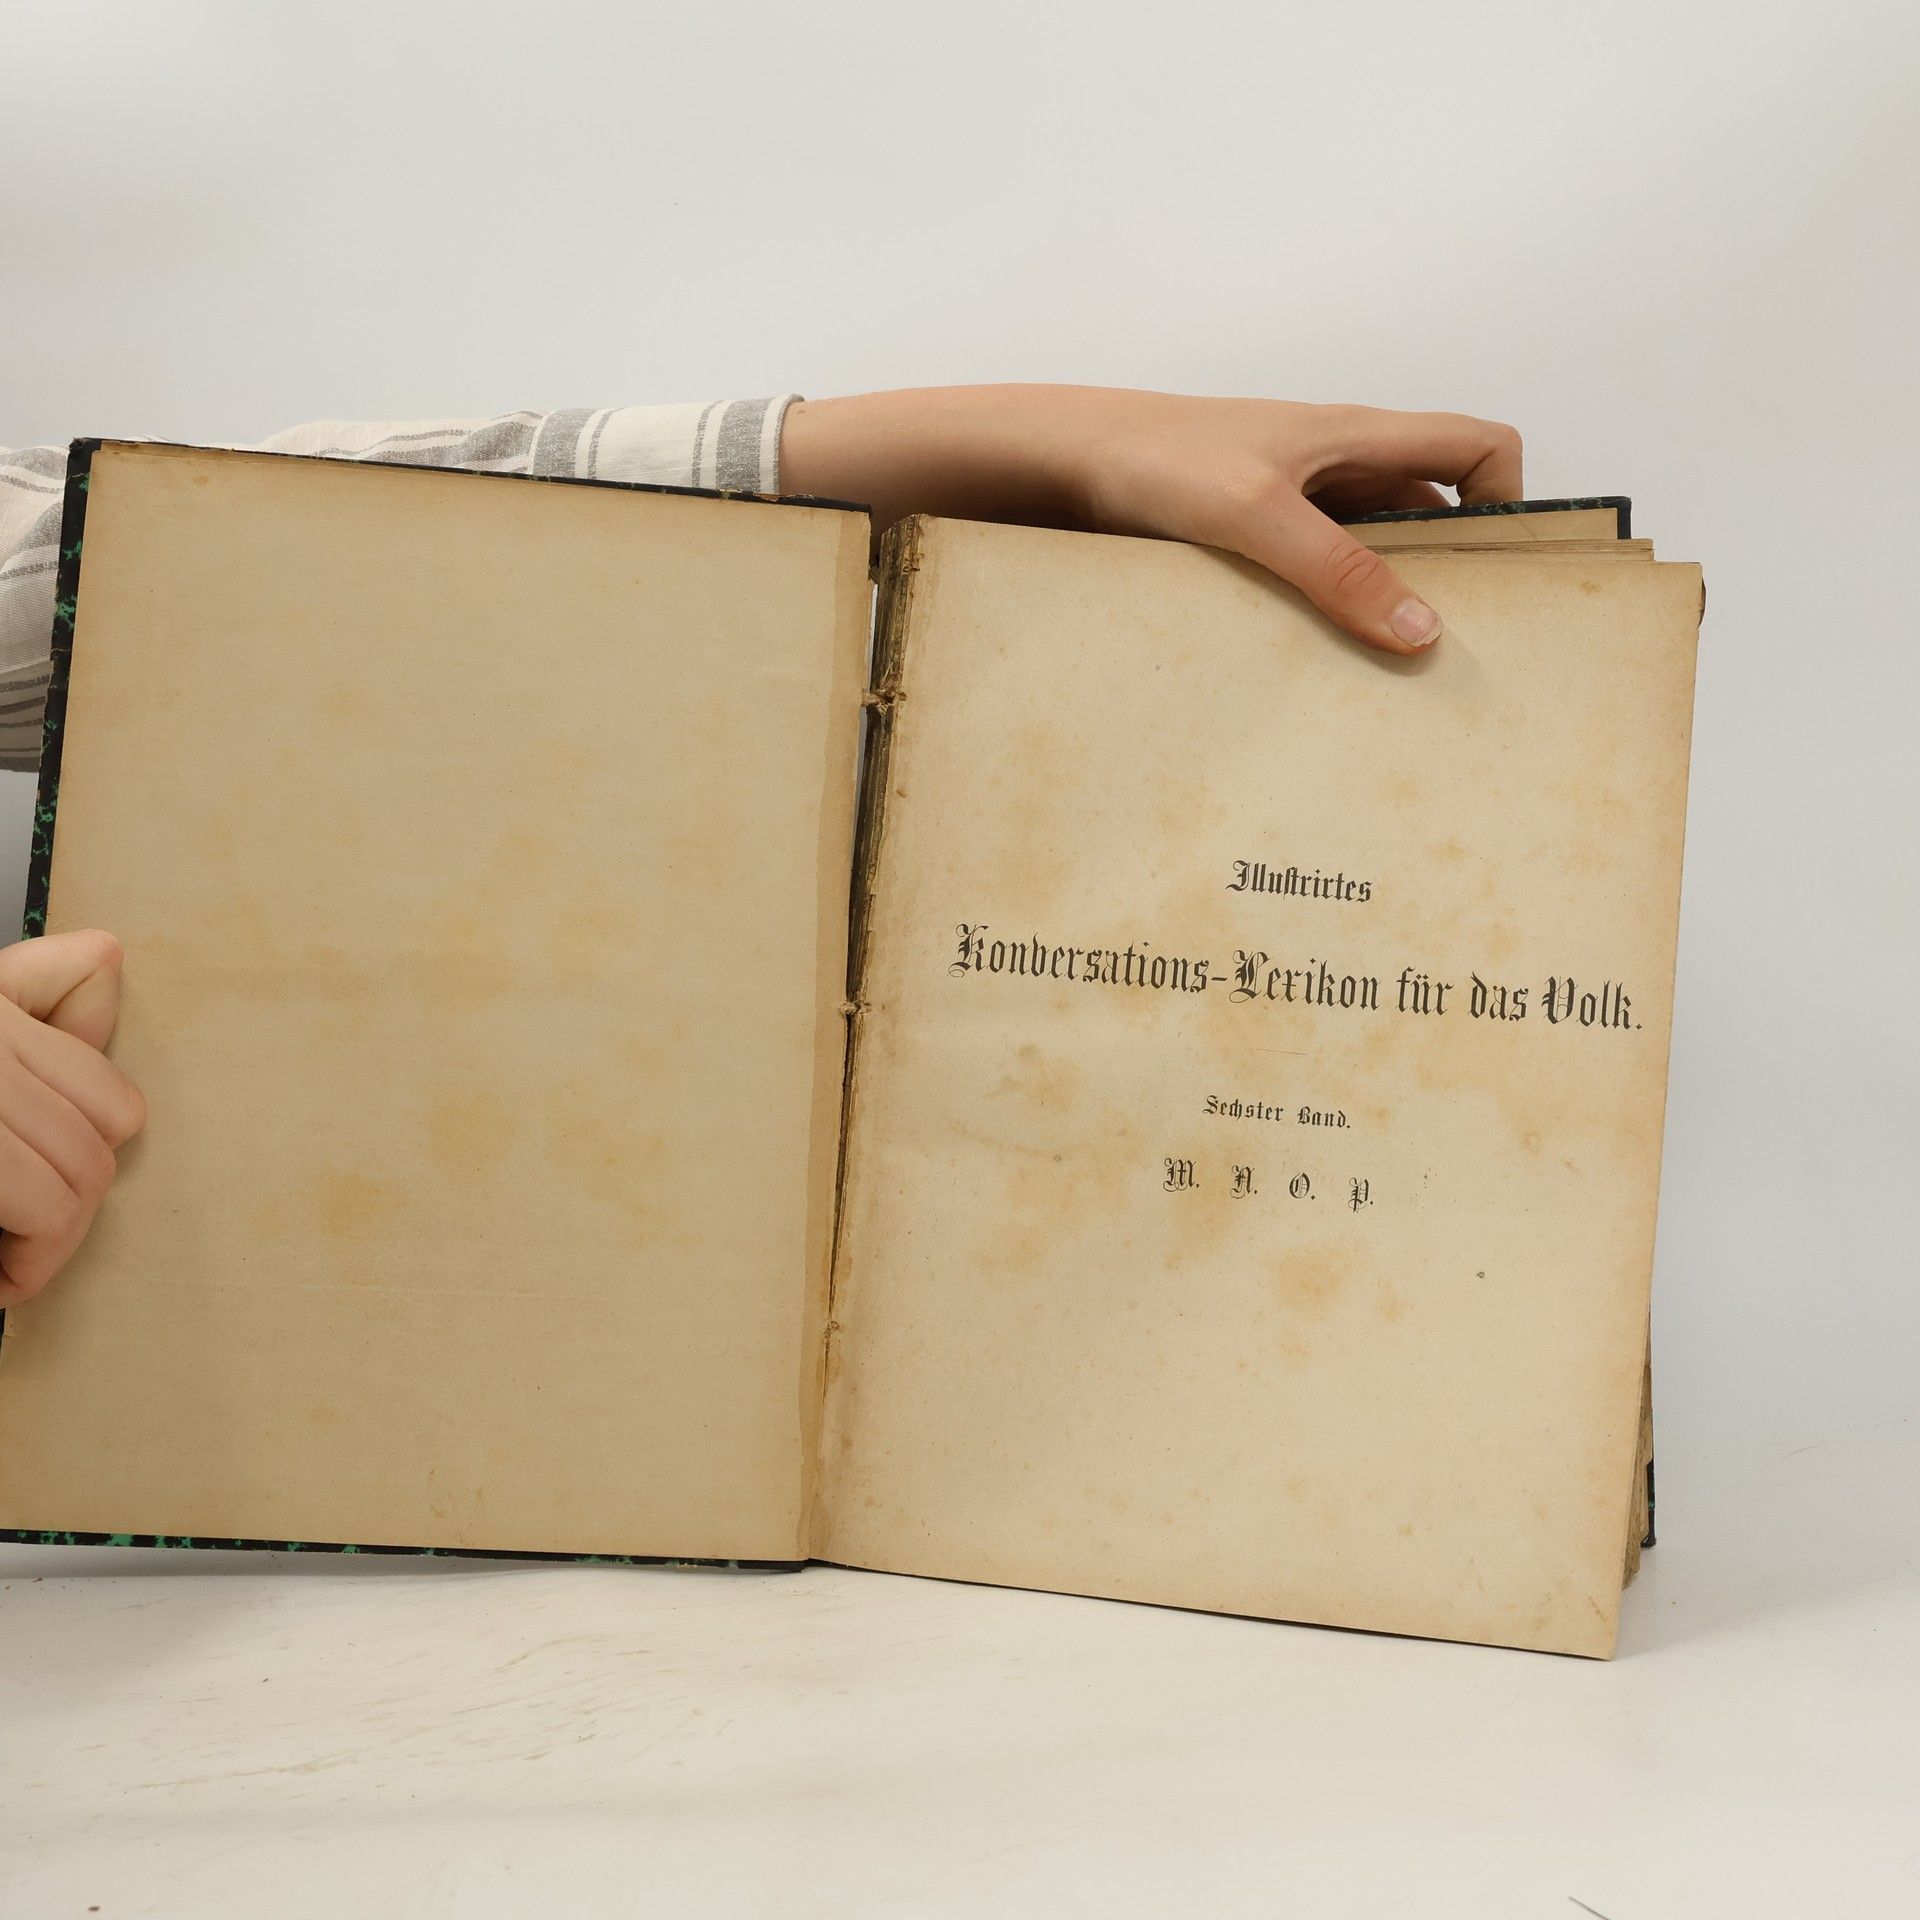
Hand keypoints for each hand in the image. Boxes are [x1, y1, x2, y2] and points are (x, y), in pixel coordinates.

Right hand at [0, 930, 145, 1305]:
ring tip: (3, 1261)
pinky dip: (11, 1274)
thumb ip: (41, 985)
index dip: (92, 1155)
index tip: (49, 1182)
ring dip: (37, 1251)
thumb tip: (110, 957)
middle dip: (66, 1215)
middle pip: (94, 1162)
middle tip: (21, 1241)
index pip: (116, 1109)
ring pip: (63, 1203)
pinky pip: (26, 1225)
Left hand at [780, 386, 1523, 655]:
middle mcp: (1334, 466)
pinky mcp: (1246, 539)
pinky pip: (1307, 578)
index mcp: (1357, 435)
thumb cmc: (1156, 459)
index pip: (1476, 445)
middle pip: (1428, 516)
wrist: (1061, 460)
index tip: (1499, 569)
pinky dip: (1319, 615)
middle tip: (1449, 653)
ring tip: (1382, 679)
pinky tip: (1308, 668)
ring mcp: (1291, 504)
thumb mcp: (1257, 515)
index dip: (1508, 497)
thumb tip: (1424, 630)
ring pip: (1364, 555)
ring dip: (1375, 605)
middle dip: (1445, 576)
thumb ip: (1340, 570)